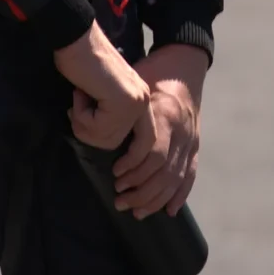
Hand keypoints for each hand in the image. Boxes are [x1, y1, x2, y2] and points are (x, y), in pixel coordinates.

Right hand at [55, 23, 149, 150]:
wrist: (77, 37)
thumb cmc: (82, 63)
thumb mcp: (100, 96)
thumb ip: (107, 116)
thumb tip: (101, 141)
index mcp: (141, 100)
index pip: (147, 142)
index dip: (134, 161)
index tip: (118, 174)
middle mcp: (143, 101)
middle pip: (125, 145)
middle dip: (102, 144)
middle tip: (83, 127)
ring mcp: (135, 101)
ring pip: (106, 138)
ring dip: (83, 122)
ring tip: (79, 97)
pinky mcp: (122, 101)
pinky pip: (96, 128)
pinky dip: (80, 114)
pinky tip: (79, 93)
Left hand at [110, 44, 206, 218]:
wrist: (187, 62)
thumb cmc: (156, 70)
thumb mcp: (137, 79)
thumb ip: (116, 101)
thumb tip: (77, 112)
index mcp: (166, 114)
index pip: (154, 153)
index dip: (134, 169)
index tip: (115, 175)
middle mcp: (182, 130)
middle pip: (164, 172)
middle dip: (141, 192)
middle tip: (119, 200)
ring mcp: (192, 139)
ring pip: (176, 178)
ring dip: (155, 199)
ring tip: (135, 211)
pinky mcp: (196, 144)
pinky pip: (190, 174)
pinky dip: (180, 195)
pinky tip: (169, 210)